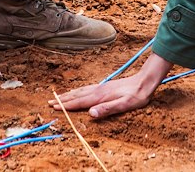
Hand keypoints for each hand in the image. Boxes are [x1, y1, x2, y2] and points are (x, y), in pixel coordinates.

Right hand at [51, 54, 171, 117]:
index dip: (66, 105)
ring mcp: (101, 87)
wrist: (145, 81)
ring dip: (69, 94)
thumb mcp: (124, 105)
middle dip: (63, 99)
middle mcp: (98, 90)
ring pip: (81, 91)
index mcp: (100, 96)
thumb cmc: (136, 96)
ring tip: (59, 97)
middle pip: (77, 95)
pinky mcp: (105, 86)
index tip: (54, 107)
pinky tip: (79, 92)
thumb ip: (107, 109)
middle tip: (49, 102)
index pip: (80, 102)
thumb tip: (91, 113)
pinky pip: (87, 88)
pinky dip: (78, 91)